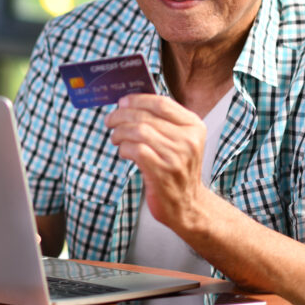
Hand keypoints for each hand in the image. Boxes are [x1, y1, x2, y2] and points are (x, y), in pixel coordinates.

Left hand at [104, 94, 207, 228]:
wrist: (187, 205)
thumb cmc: (176, 169)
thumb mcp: (180, 141)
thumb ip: (162, 121)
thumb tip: (129, 102)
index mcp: (194, 126)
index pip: (162, 103)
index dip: (138, 100)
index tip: (122, 102)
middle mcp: (188, 140)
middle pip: (146, 117)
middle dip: (121, 116)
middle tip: (110, 120)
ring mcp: (176, 156)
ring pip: (138, 131)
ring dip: (120, 132)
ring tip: (116, 138)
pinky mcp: (162, 171)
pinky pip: (135, 150)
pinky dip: (124, 148)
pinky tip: (124, 152)